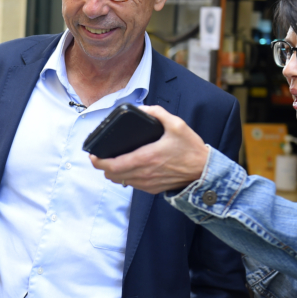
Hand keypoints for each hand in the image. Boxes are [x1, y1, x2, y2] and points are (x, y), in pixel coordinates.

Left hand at [90, 105, 209, 194]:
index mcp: (146, 158)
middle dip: (103, 166)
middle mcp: (144, 173)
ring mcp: (147, 183)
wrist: (204, 172)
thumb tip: (141, 108)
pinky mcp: (152, 189)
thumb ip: (157, 113)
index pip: (113, 165)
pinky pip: (131, 185)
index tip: (92, 155)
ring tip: (111, 161)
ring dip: (113, 172)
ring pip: (120, 181)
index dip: (98, 162)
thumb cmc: (190, 149)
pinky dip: (125, 177)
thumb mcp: (177, 125)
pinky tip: (127, 168)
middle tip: (99, 156)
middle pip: (112, 175)